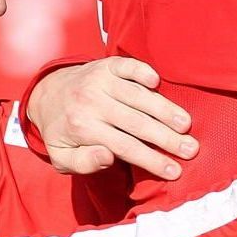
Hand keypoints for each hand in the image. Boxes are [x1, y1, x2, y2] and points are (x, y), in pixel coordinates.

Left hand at [25, 57, 197, 180]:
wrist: (45, 94)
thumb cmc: (61, 132)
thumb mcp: (61, 157)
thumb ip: (83, 162)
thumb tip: (108, 156)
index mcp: (82, 128)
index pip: (125, 147)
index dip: (152, 160)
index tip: (175, 171)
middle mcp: (91, 102)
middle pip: (137, 123)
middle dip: (167, 138)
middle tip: (191, 149)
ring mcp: (98, 80)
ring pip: (138, 96)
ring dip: (164, 109)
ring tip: (186, 124)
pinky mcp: (105, 65)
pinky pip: (127, 66)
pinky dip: (142, 71)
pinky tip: (157, 82)